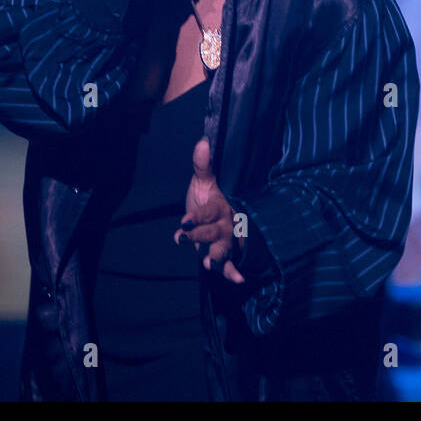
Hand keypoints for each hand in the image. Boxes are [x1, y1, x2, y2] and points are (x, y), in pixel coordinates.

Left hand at [173, 137, 244, 283]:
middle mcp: (225, 224)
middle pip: (212, 232)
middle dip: (199, 236)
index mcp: (218, 206)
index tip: (184, 223)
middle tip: (183, 238)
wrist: (222, 216)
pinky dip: (233, 272)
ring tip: (208, 262)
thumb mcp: (203, 182)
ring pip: (222, 249)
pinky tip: (238, 280)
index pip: (207, 212)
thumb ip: (202, 165)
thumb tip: (202, 141)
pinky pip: (231, 265)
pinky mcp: (226, 255)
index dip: (196, 217)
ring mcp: (226, 241)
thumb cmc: (209, 199)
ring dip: (216, 256)